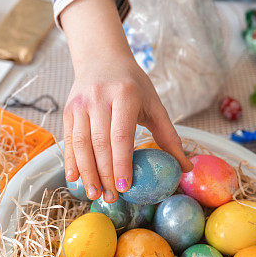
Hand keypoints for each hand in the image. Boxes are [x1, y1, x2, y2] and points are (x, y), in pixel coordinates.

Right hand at [60, 0, 191, 202]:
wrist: (102, 58)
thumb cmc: (133, 85)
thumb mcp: (154, 104)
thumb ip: (169, 136)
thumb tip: (186, 168)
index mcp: (124, 95)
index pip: (121, 135)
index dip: (121, 163)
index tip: (124, 187)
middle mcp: (99, 98)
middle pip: (100, 144)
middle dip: (105, 174)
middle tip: (112, 198)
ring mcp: (80, 103)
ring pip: (81, 144)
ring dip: (87, 173)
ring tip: (95, 194)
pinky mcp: (68, 109)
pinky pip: (69, 140)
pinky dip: (71, 161)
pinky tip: (75, 179)